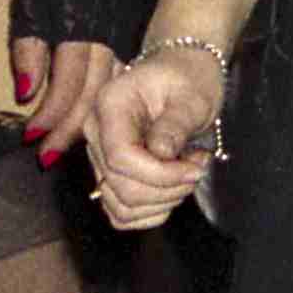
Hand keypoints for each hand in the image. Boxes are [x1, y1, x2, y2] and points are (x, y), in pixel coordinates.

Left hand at [13, 35, 118, 164]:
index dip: (50, 112)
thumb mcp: (31, 7)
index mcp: (82, 31)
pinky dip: (105, 109)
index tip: (29, 136)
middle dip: (68, 130)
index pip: (69, 82)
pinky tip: (92, 125)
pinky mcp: (130, 45)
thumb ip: (28, 48)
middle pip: (92, 96)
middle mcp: (109, 42)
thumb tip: (25, 92)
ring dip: (89, 125)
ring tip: (67, 148)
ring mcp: (124, 45)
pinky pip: (120, 85)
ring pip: (110, 95)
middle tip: (46, 158)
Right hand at [85, 46, 220, 230]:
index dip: (160, 174)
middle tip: (198, 166)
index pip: (121, 157)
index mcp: (110, 106)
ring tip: (187, 171)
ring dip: (164, 200)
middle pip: (120, 187)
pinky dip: (153, 211)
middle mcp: (95, 133)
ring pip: (121, 206)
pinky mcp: (111, 176)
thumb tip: (161, 154)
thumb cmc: (188, 81)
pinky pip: (123, 214)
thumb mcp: (193, 96)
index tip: (195, 168)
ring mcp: (99, 158)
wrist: (183, 78)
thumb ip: (176, 124)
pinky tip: (173, 187)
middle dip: (168, 188)